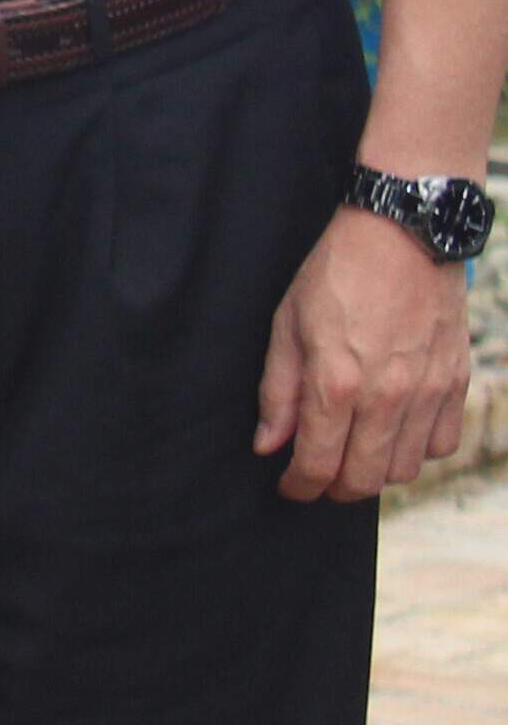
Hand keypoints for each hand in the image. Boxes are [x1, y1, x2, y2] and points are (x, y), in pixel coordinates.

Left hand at [255, 207, 481, 501]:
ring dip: (376, 472)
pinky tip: (395, 432)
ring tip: (354, 452)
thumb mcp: (286, 325)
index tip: (289, 486)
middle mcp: (387, 397)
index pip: (317, 464)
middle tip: (318, 477)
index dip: (299, 486)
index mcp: (336, 384)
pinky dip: (417, 450)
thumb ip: (278, 391)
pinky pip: (442, 444)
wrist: (403, 236)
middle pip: (364, 479)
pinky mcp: (456, 383)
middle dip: (334, 489)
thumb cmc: (336, 275)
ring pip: (405, 469)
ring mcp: (427, 392)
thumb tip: (268, 443)